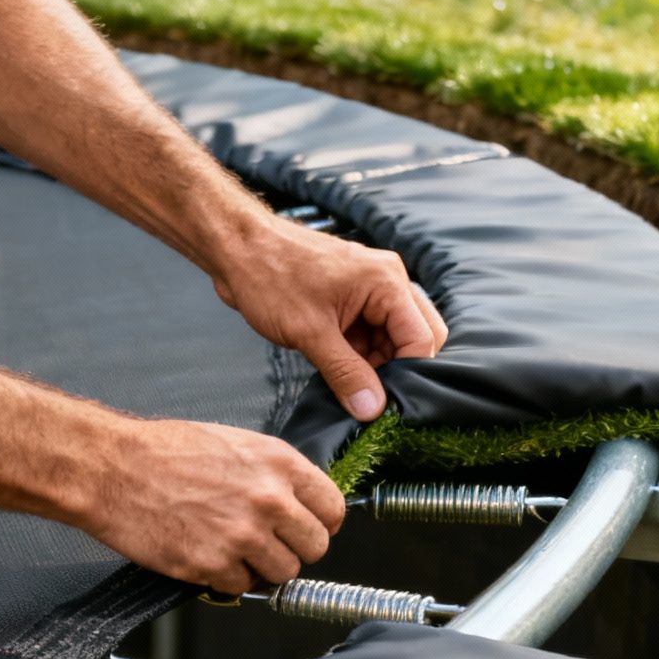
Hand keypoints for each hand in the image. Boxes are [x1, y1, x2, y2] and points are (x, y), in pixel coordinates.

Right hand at [76, 418, 344, 593]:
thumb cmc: (165, 450)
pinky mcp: (212, 566)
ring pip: (283, 574)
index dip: (321, 522)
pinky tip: (208, 556)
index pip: (332, 508)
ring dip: (262, 568)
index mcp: (279, 464)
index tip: (308, 528)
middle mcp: (269, 501)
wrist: (113, 468)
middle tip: (269, 543)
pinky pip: (241, 587)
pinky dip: (227, 579)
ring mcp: (242, 536)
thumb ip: (275, 474)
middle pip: (315, 547)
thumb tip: (302, 502)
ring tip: (234, 549)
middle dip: (294, 549)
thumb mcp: (236, 443)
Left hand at [212, 217, 447, 420]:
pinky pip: (369, 335)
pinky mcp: (351, 300)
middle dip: (395, 369)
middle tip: (368, 396)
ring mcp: (369, 291)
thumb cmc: (270, 275)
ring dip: (374, 366)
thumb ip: (346, 374)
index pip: (421, 339)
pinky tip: (338, 372)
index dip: (408, 376)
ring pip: (391, 340)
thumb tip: (372, 409)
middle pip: (414, 337)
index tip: (387, 405)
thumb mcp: (310, 333)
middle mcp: (386, 282)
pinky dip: (359, 357)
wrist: (236, 249)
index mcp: (387, 282)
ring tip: (347, 387)